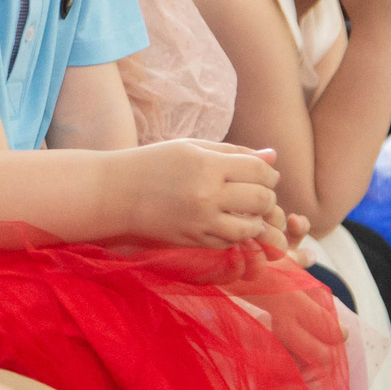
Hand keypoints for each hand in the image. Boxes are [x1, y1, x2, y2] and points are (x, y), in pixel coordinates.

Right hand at [120, 139, 286, 248]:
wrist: (116, 193)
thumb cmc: (154, 163)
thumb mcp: (192, 147)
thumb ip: (234, 152)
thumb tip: (273, 157)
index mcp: (207, 165)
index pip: (260, 171)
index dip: (269, 174)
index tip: (264, 175)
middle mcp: (207, 195)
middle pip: (262, 200)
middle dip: (267, 197)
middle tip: (259, 194)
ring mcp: (201, 222)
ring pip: (251, 228)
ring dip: (255, 220)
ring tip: (245, 211)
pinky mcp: (194, 240)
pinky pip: (230, 242)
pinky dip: (236, 234)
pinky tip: (227, 221)